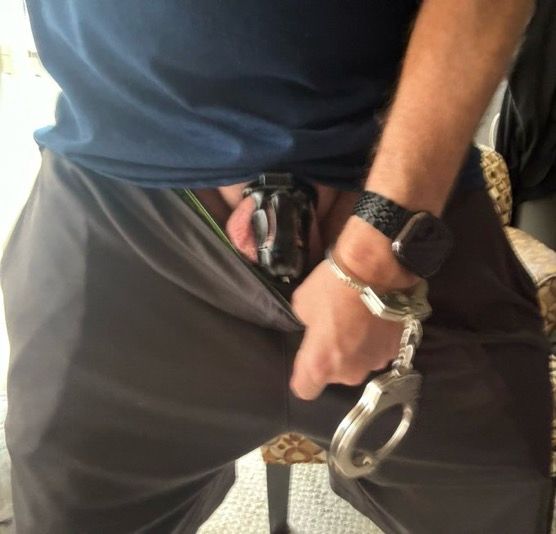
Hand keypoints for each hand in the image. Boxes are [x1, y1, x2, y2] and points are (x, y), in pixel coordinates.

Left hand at [289, 259, 403, 400]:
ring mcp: (376, 363)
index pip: (305, 389)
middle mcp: (349, 372)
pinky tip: (374, 316)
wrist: (378, 269)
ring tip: (357, 319)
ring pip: (360, 362)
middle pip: (336, 375)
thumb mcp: (303, 303)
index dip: (304, 376)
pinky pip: (379, 349)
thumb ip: (307, 326)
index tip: (307, 361)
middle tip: (334, 328)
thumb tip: (317, 328)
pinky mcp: (397, 349)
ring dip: (357, 348)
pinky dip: (376, 338)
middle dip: (334, 357)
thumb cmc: (334, 286)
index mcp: (320, 364)